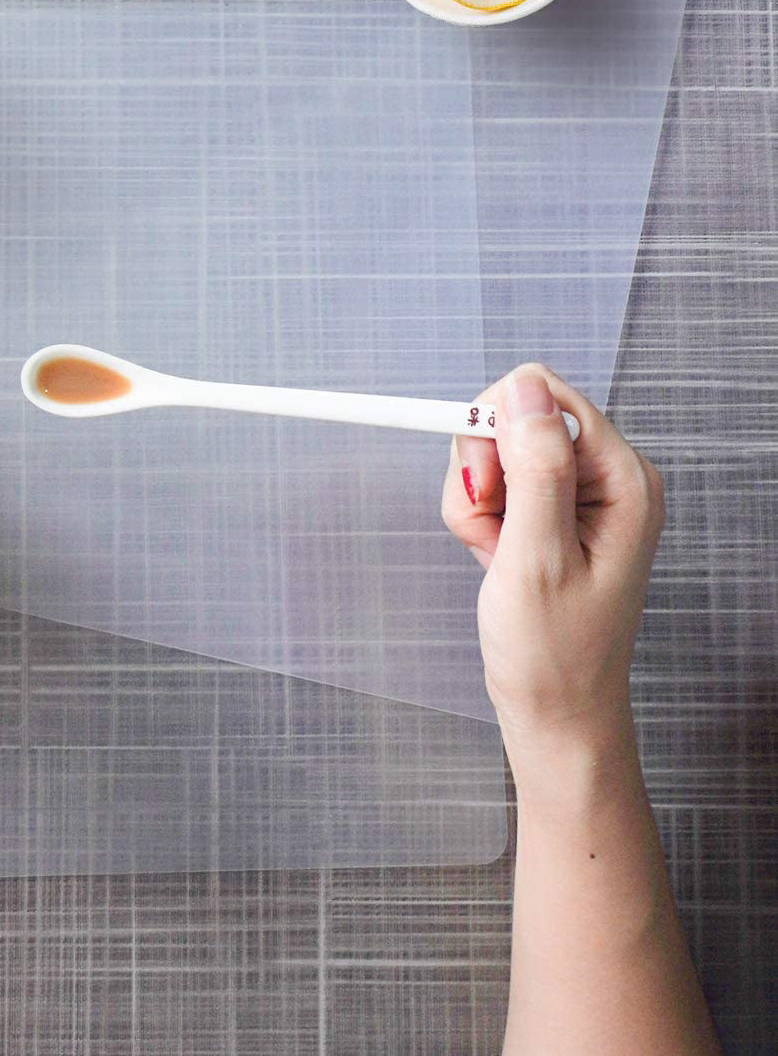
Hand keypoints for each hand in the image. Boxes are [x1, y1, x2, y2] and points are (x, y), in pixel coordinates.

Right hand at [440, 365, 664, 753]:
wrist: (555, 709)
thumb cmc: (553, 651)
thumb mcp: (536, 557)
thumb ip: (535, 468)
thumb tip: (525, 389)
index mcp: (623, 479)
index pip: (543, 394)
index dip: (496, 430)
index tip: (487, 486)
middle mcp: (608, 476)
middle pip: (513, 417)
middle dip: (482, 471)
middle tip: (492, 532)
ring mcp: (579, 492)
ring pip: (494, 450)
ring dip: (475, 499)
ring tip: (495, 553)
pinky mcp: (553, 508)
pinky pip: (494, 481)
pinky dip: (478, 516)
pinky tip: (495, 557)